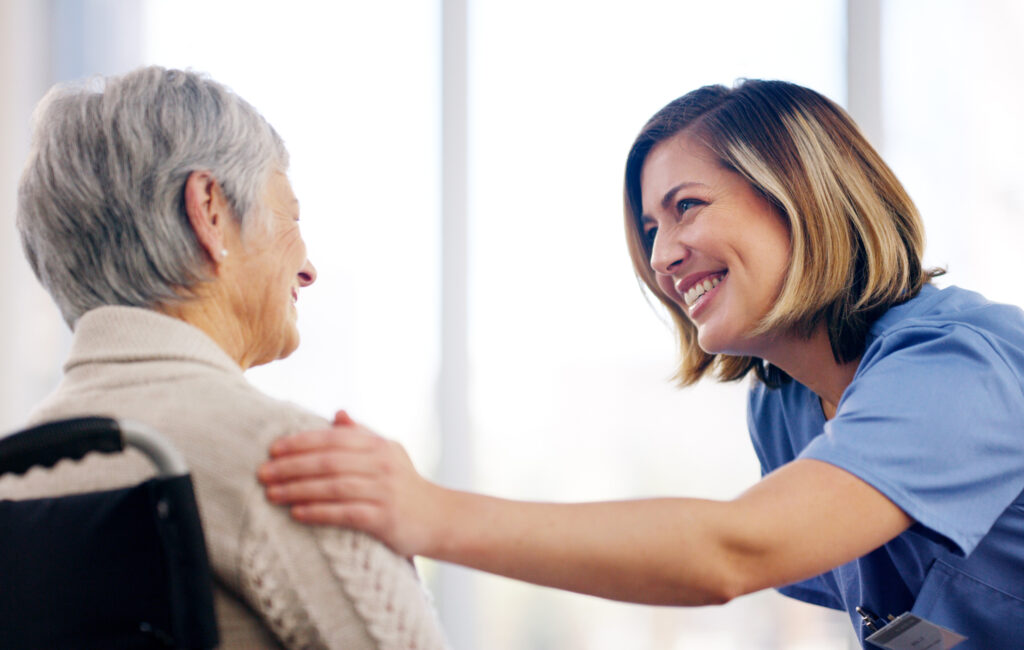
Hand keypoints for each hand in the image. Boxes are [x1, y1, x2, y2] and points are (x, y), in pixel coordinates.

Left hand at [258, 410, 441, 557]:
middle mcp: (382, 465)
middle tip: (262, 473)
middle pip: (329, 462)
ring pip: (333, 487)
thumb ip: (361, 435)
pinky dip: (319, 512)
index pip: (333, 439)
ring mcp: (384, 491)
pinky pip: (345, 513)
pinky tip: (297, 513)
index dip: (301, 442)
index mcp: (378, 446)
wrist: (439, 517)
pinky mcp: (385, 518)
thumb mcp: (389, 454)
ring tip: (271, 494)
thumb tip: (336, 415)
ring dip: (298, 490)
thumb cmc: (405, 485)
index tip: (273, 449)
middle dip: (292, 466)